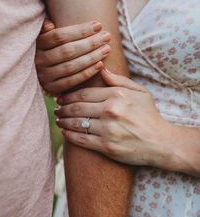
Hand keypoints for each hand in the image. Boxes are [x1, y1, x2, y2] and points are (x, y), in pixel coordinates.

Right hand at [35, 19, 110, 94]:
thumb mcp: (45, 34)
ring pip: (71, 66)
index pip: (60, 36)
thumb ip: (47, 27)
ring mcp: (45, 76)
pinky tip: (100, 64)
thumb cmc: (50, 46)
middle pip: (67, 51)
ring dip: (91, 57)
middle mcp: (39, 61)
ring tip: (106, 49)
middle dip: (90, 43)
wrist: (41, 70)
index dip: (80, 30)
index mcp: (37, 44)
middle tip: (106, 36)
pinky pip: (72, 81)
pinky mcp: (52, 88)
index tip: (98, 25)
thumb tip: (50, 25)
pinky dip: (87, 73)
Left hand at [55, 69, 173, 168]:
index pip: (84, 93)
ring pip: (76, 123)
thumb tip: (100, 69)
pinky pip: (81, 139)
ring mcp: (108, 129)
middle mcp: (110, 111)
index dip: (69, 96)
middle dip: (62, 108)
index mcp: (117, 95)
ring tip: (58, 120)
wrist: (160, 143)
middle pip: (76, 107)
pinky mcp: (106, 146)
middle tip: (56, 109)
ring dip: (63, 121)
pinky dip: (70, 135)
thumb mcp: (140, 92)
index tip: (61, 98)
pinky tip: (65, 132)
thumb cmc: (149, 115)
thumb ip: (119, 80)